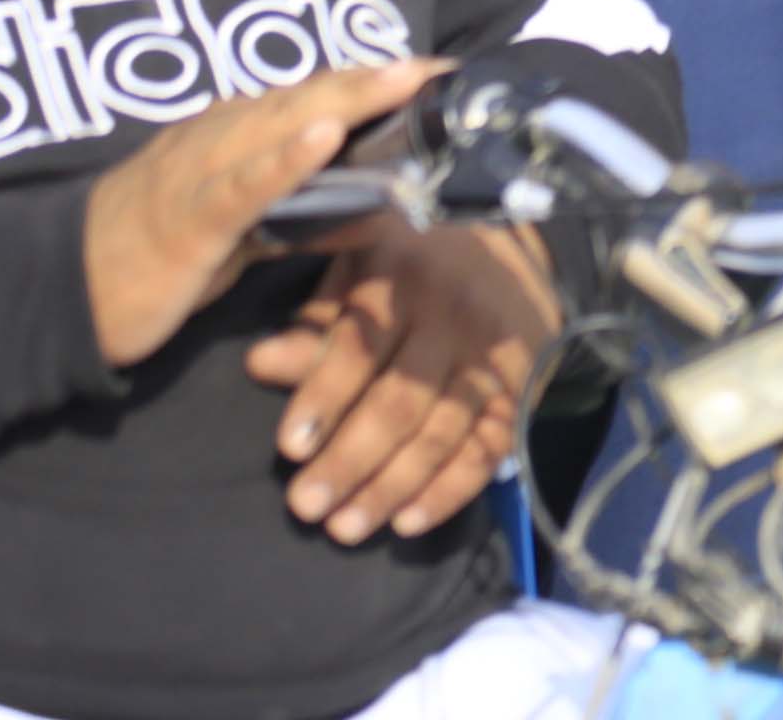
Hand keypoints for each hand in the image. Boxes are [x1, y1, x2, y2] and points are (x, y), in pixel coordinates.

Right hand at [79, 57, 442, 366]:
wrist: (59, 292)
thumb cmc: (154, 259)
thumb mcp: (240, 233)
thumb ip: (301, 214)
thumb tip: (370, 210)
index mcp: (233, 136)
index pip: (315, 97)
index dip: (376, 81)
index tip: (441, 72)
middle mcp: (220, 137)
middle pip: (310, 97)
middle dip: (378, 79)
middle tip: (443, 65)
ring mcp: (201, 171)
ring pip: (281, 123)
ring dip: (346, 99)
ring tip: (403, 78)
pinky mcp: (188, 216)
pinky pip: (242, 183)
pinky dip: (284, 158)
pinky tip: (323, 137)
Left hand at [249, 220, 554, 542]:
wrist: (516, 252)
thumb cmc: (410, 269)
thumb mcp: (356, 276)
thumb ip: (314, 326)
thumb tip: (260, 364)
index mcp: (406, 279)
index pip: (361, 347)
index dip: (325, 398)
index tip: (289, 448)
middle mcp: (456, 318)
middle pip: (402, 400)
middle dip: (351, 459)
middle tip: (306, 507)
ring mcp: (494, 358)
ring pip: (442, 431)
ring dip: (392, 486)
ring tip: (345, 528)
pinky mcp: (522, 391)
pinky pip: (489, 448)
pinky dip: (452, 490)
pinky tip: (410, 522)